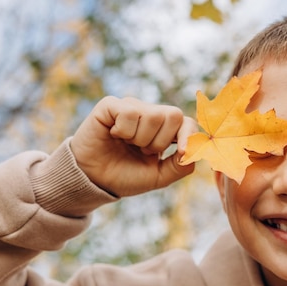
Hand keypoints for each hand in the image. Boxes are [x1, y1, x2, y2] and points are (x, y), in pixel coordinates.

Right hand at [70, 96, 196, 196]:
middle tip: (142, 151)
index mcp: (164, 130)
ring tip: (126, 144)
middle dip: (159, 141)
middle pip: (173, 115)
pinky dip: (123, 131)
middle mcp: (150, 113)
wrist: (95, 180)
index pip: (186, 122)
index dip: (187, 136)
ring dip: (140, 139)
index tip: (179, 152)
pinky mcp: (111, 105)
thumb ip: (180, 166)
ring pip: (152, 115)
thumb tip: (191, 151)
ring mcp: (131, 107)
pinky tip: (114, 135)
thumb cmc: (125, 176)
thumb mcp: (158, 177)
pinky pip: (128, 113)